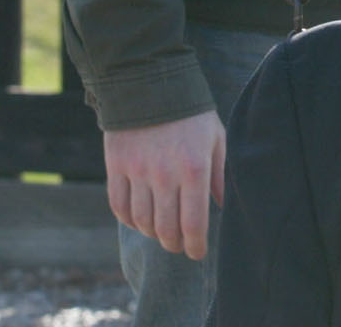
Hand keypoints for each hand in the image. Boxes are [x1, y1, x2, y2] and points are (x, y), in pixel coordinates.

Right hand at [103, 108, 225, 259]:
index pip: (194, 223)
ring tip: (163, 233)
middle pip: (165, 229)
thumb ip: (220, 174)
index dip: (195, 245)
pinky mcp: (116, 168)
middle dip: (175, 244)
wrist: (152, 85)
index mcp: (194, 168)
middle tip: (180, 246)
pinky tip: (140, 220)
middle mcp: (164, 175)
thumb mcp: (216, 139)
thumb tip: (223, 205)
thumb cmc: (192, 114)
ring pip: (142, 222)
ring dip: (153, 234)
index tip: (198, 254)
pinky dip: (129, 221)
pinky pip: (119, 207)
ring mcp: (137, 172)